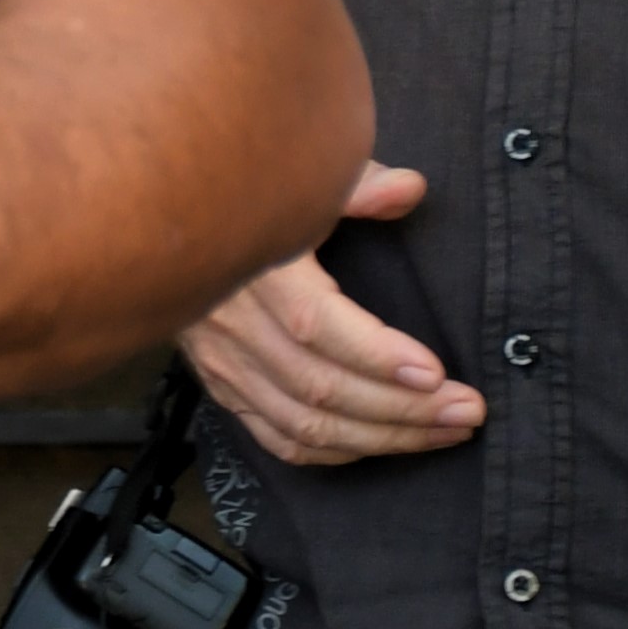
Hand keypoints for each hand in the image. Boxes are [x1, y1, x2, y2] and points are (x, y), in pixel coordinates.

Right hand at [179, 161, 481, 470]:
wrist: (158, 221)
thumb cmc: (243, 195)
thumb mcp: (297, 176)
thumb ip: (355, 184)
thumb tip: (410, 190)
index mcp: (254, 268)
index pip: (316, 325)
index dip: (377, 356)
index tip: (437, 372)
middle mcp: (231, 323)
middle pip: (319, 387)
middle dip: (404, 408)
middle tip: (469, 411)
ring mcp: (222, 362)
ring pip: (305, 424)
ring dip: (383, 438)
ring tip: (446, 433)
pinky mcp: (221, 385)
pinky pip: (278, 438)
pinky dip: (334, 452)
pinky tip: (382, 443)